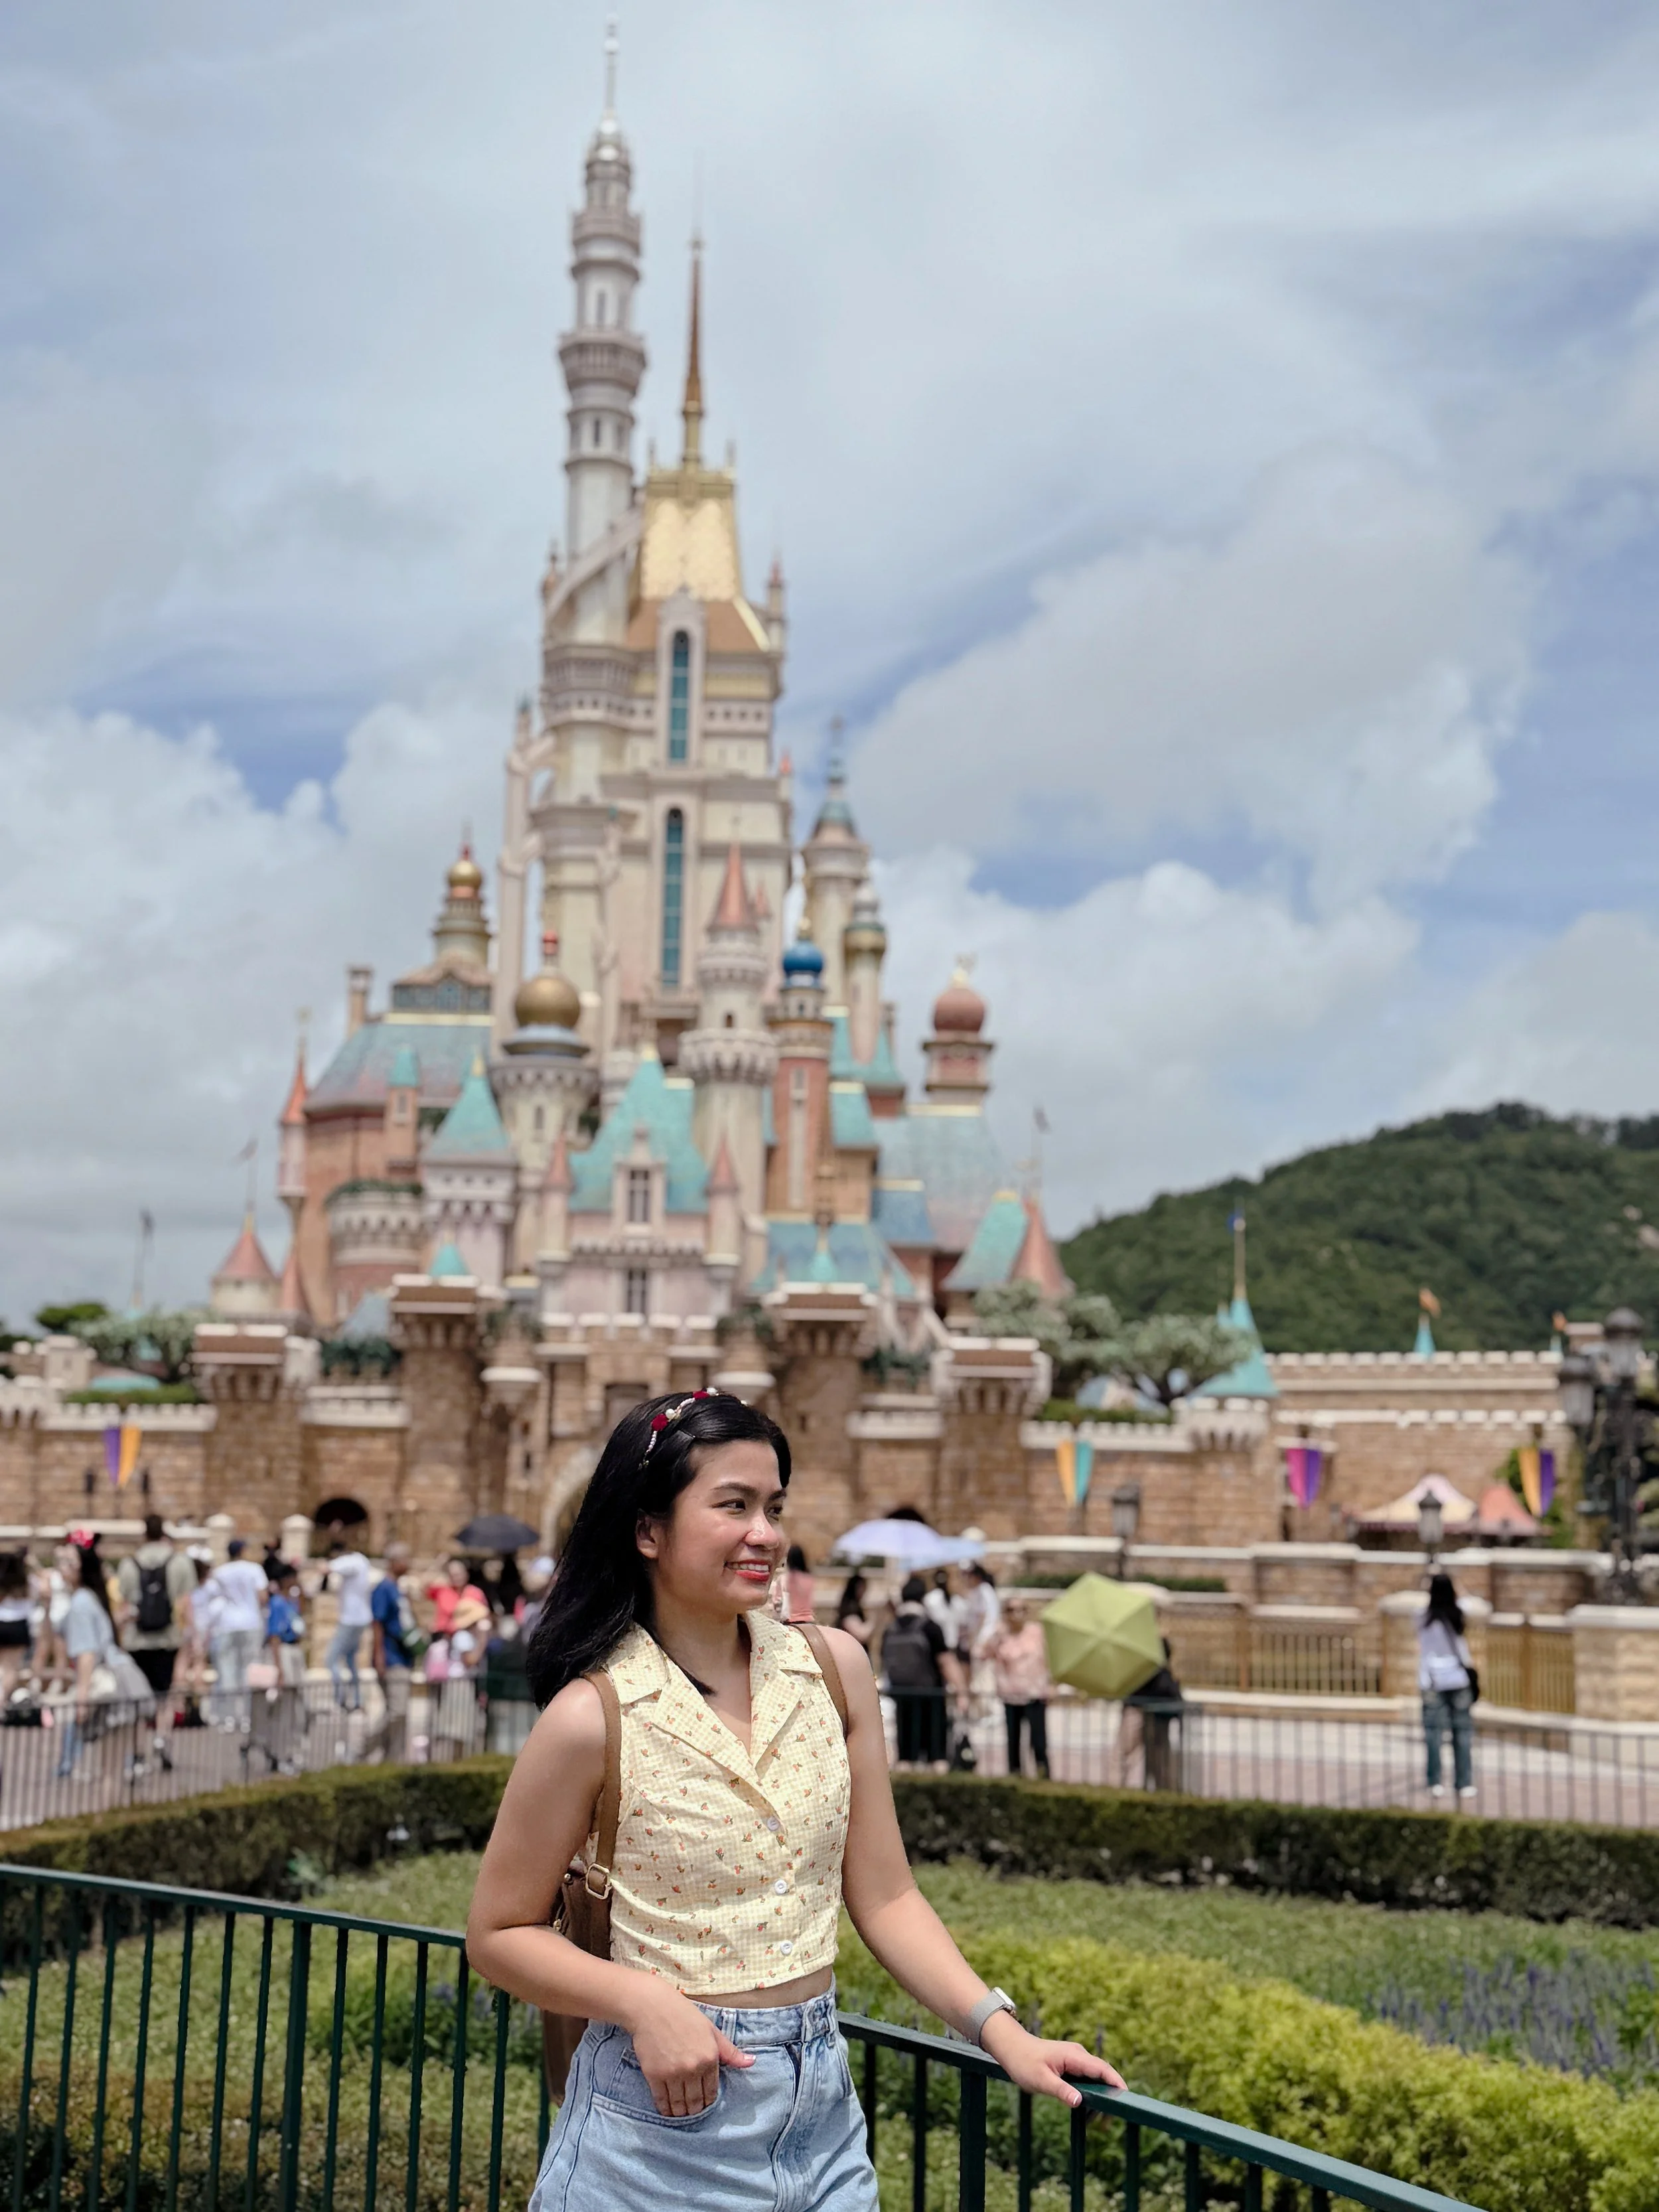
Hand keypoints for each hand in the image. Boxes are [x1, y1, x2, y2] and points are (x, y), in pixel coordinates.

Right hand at [622, 1982, 754, 2116]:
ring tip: (681, 2113)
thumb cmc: (683, 2015)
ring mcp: (673, 2074)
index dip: (708, 2101)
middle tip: (693, 2111)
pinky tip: (667, 2110)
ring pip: (679, 2105)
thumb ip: (730, 2051)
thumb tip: (751, 2062)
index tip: (704, 2103)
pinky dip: (665, 2109)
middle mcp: (693, 2069)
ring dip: (681, 2113)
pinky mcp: (654, 2076)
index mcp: (709, 2058)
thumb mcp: (711, 2030)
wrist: (652, 2007)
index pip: (712, 2092)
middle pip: (695, 2102)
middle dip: (695, 2110)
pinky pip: (661, 2100)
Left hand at [979, 2011, 1124, 2106]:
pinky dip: (1090, 2094)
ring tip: (1096, 2121)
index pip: (1102, 2069)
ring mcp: (1075, 2059)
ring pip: (1095, 2078)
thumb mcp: (1041, 2080)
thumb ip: (1061, 2091)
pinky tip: (1085, 2112)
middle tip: (1109, 2120)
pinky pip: (1087, 2079)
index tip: (1127, 2098)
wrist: (1011, 2047)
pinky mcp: (1071, 2065)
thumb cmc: (1023, 2062)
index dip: (1117, 2083)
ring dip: (1099, 2097)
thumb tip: (1079, 2103)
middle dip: (1110, 2095)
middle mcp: (1079, 2055)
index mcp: (1074, 2056)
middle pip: (1103, 2075)